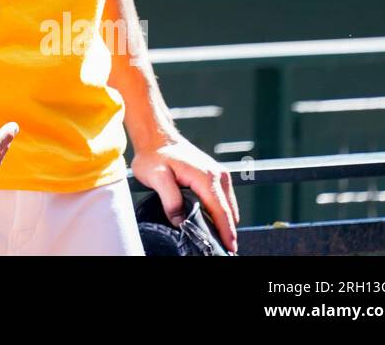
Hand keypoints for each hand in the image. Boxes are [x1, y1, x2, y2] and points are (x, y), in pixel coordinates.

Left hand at [130, 135, 239, 253]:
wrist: (156, 137)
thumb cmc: (154, 155)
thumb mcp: (155, 177)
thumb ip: (169, 199)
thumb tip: (180, 220)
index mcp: (206, 178)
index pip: (221, 211)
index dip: (226, 232)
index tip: (229, 248)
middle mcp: (218, 175)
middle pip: (228, 212)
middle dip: (226, 231)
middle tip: (218, 247)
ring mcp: (219, 175)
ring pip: (228, 207)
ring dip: (223, 222)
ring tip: (214, 237)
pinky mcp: (216, 176)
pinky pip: (223, 200)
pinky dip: (220, 212)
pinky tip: (210, 221)